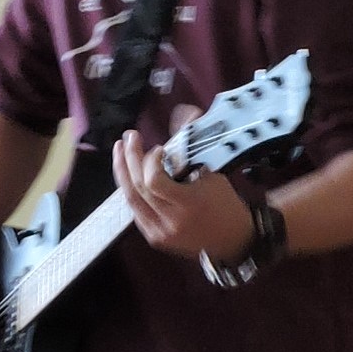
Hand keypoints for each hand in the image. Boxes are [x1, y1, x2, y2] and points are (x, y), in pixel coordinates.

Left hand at [115, 123, 254, 263]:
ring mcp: (160, 232)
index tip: (159, 148)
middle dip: (130, 158)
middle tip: (130, 138)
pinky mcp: (155, 238)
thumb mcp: (213, 172)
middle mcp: (171, 221)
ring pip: (131, 199)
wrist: (233, 239)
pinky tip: (128, 174)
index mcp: (189, 205)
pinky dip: (130, 190)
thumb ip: (192, 145)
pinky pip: (135, 210)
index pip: (154, 182)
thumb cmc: (226, 204)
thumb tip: (185, 112)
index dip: (150, 161)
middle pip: (138, 187)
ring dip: (122, 172)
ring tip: (119, 151)